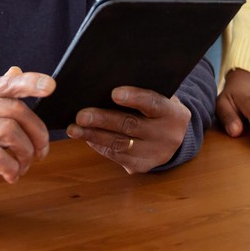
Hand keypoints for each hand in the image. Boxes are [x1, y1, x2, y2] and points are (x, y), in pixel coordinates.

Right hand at [0, 67, 53, 198]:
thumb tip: (16, 71)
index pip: (5, 84)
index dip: (30, 82)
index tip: (50, 85)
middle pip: (16, 111)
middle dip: (37, 133)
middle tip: (41, 151)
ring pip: (11, 132)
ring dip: (26, 153)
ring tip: (23, 165)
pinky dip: (12, 168)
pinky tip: (11, 175)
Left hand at [66, 86, 190, 173]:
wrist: (173, 136)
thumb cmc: (157, 108)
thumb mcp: (160, 98)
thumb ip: (141, 92)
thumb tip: (103, 84)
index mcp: (175, 114)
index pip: (153, 103)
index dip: (135, 97)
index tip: (114, 93)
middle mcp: (168, 136)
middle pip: (131, 125)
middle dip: (104, 120)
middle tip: (81, 115)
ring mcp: (155, 154)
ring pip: (120, 144)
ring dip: (94, 135)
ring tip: (75, 128)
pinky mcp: (142, 166)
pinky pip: (116, 156)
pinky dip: (98, 145)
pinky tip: (86, 137)